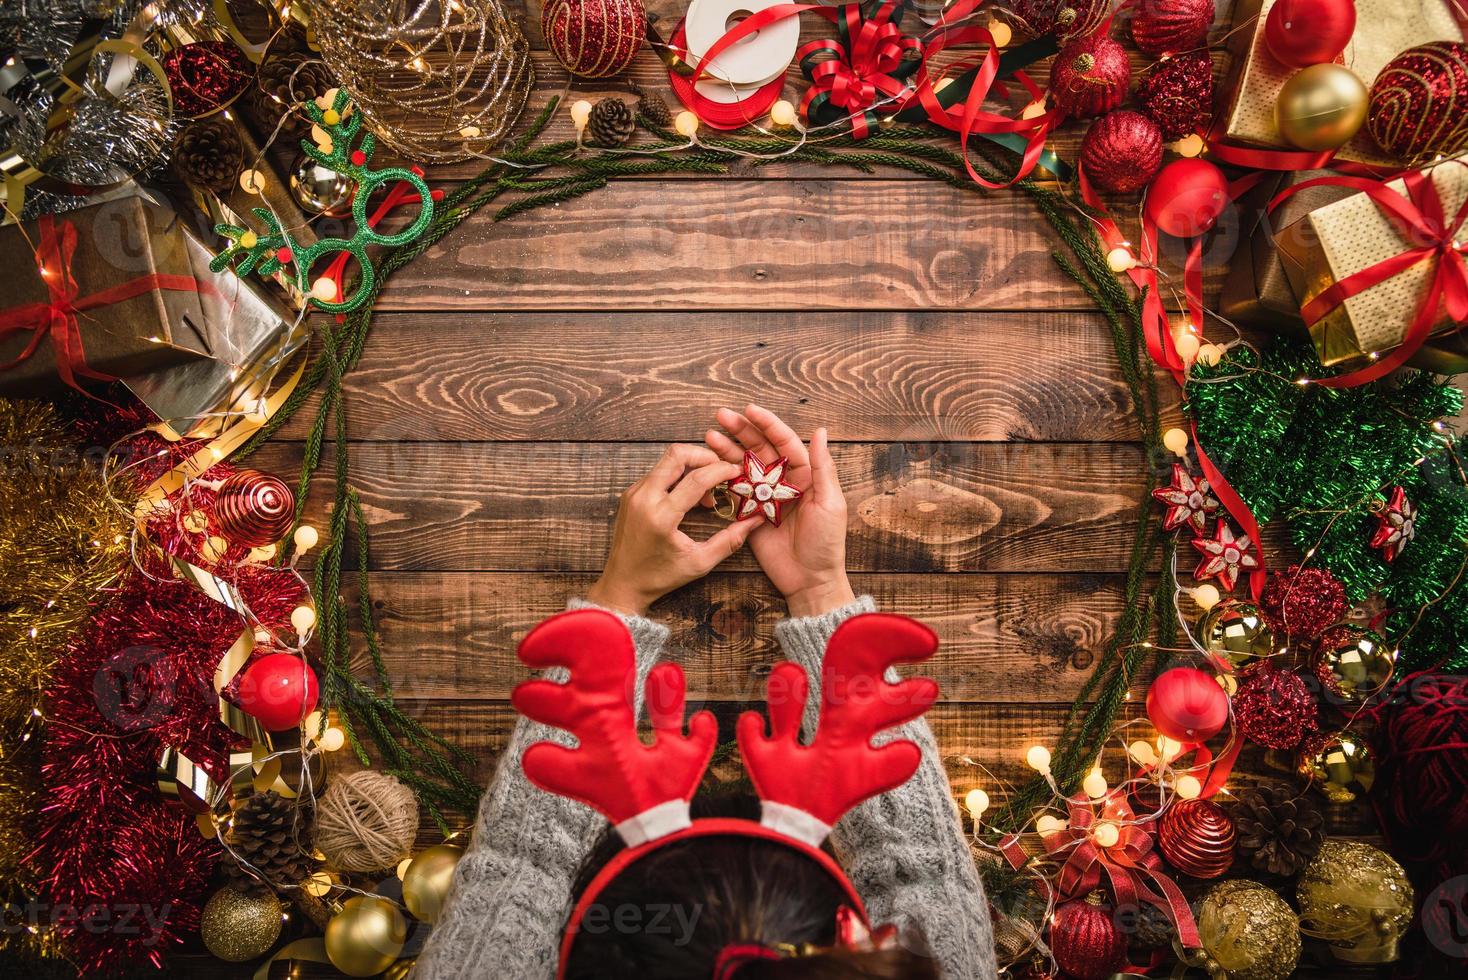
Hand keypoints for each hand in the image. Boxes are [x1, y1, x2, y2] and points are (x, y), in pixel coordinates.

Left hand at [586, 444, 756, 615]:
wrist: (622, 583)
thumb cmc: (660, 576)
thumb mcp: (700, 562)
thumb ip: (730, 540)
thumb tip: (755, 520)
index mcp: (661, 516)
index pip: (696, 479)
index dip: (721, 470)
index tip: (737, 471)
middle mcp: (644, 498)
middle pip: (676, 454)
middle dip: (704, 456)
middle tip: (722, 471)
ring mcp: (634, 493)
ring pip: (666, 460)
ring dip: (692, 466)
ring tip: (707, 491)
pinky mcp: (630, 493)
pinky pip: (657, 472)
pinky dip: (678, 475)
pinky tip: (689, 495)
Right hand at [706, 405, 855, 616]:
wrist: (810, 579)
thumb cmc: (826, 543)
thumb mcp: (830, 502)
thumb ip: (822, 467)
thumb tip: (820, 431)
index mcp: (805, 474)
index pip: (784, 441)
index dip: (767, 424)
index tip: (749, 409)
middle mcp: (783, 481)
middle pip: (760, 448)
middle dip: (741, 430)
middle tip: (721, 415)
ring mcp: (764, 496)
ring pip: (743, 465)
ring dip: (727, 449)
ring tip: (709, 435)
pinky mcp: (750, 513)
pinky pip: (734, 490)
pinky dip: (722, 476)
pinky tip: (709, 463)